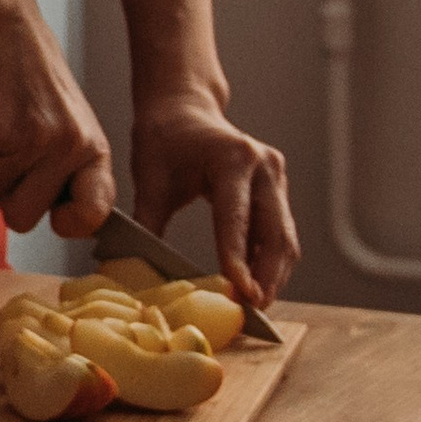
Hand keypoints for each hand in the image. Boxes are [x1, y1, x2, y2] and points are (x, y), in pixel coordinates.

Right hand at [0, 5, 115, 239]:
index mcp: (93, 148)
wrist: (4, 27)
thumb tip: (64, 221)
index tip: (58, 217)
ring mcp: (30, 142)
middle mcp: (68, 149)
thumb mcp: (70, 123)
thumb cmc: (31, 76)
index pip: (94, 213)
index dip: (70, 222)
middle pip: (23, 218)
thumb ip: (68, 169)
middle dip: (7, 193)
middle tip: (9, 154)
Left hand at [132, 98, 297, 305]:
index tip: (240, 294)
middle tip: (250, 312)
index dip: (239, 259)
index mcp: (232, 159)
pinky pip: (281, 233)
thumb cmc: (162, 142)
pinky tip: (256, 287)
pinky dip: (270, 263)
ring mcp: (276, 177)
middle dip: (265, 277)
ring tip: (254, 308)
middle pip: (275, 233)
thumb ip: (147, 226)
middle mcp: (263, 166)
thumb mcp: (150, 182)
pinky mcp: (277, 189)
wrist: (183, 109)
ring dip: (273, 276)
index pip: (237, 218)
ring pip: (285, 239)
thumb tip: (135, 273)